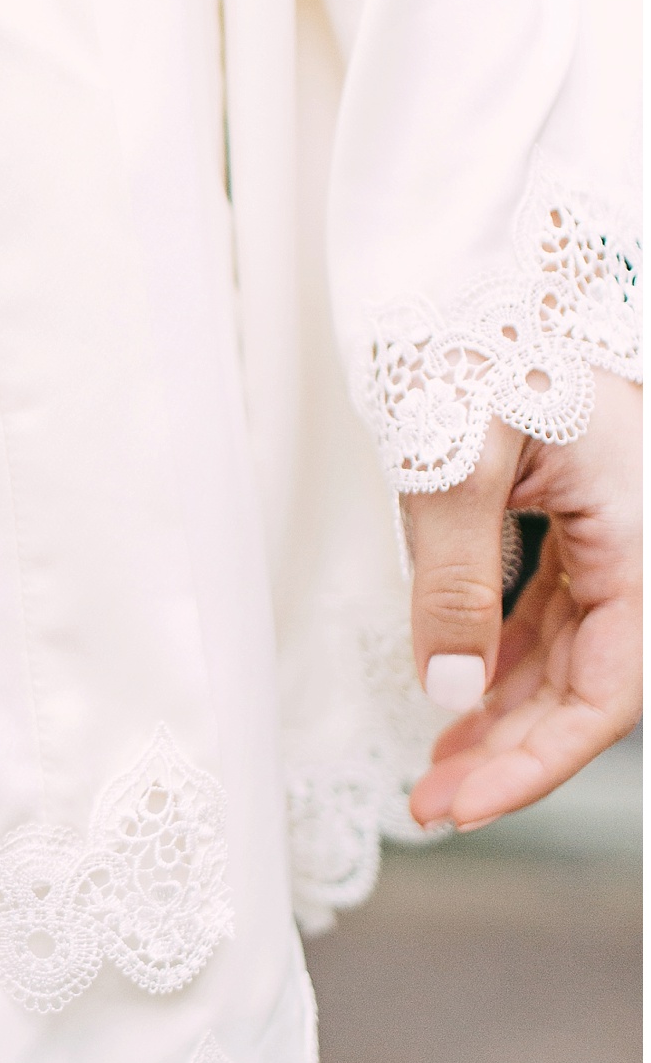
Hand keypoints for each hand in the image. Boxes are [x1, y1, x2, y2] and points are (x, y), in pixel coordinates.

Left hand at [397, 371, 641, 830]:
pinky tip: (458, 695)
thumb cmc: (482, 336)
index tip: (464, 806)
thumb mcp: (454, 465)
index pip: (608, 688)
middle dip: (513, 751)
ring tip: (435, 769)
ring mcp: (609, 526)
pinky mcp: (574, 511)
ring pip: (569, 651)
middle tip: (432, 806)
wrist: (488, 255)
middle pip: (590, 680)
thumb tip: (451, 689)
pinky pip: (550, 608)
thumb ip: (456, 583)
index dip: (539, 759)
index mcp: (639, 534)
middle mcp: (639, 537)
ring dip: (505, 713)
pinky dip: (503, 657)